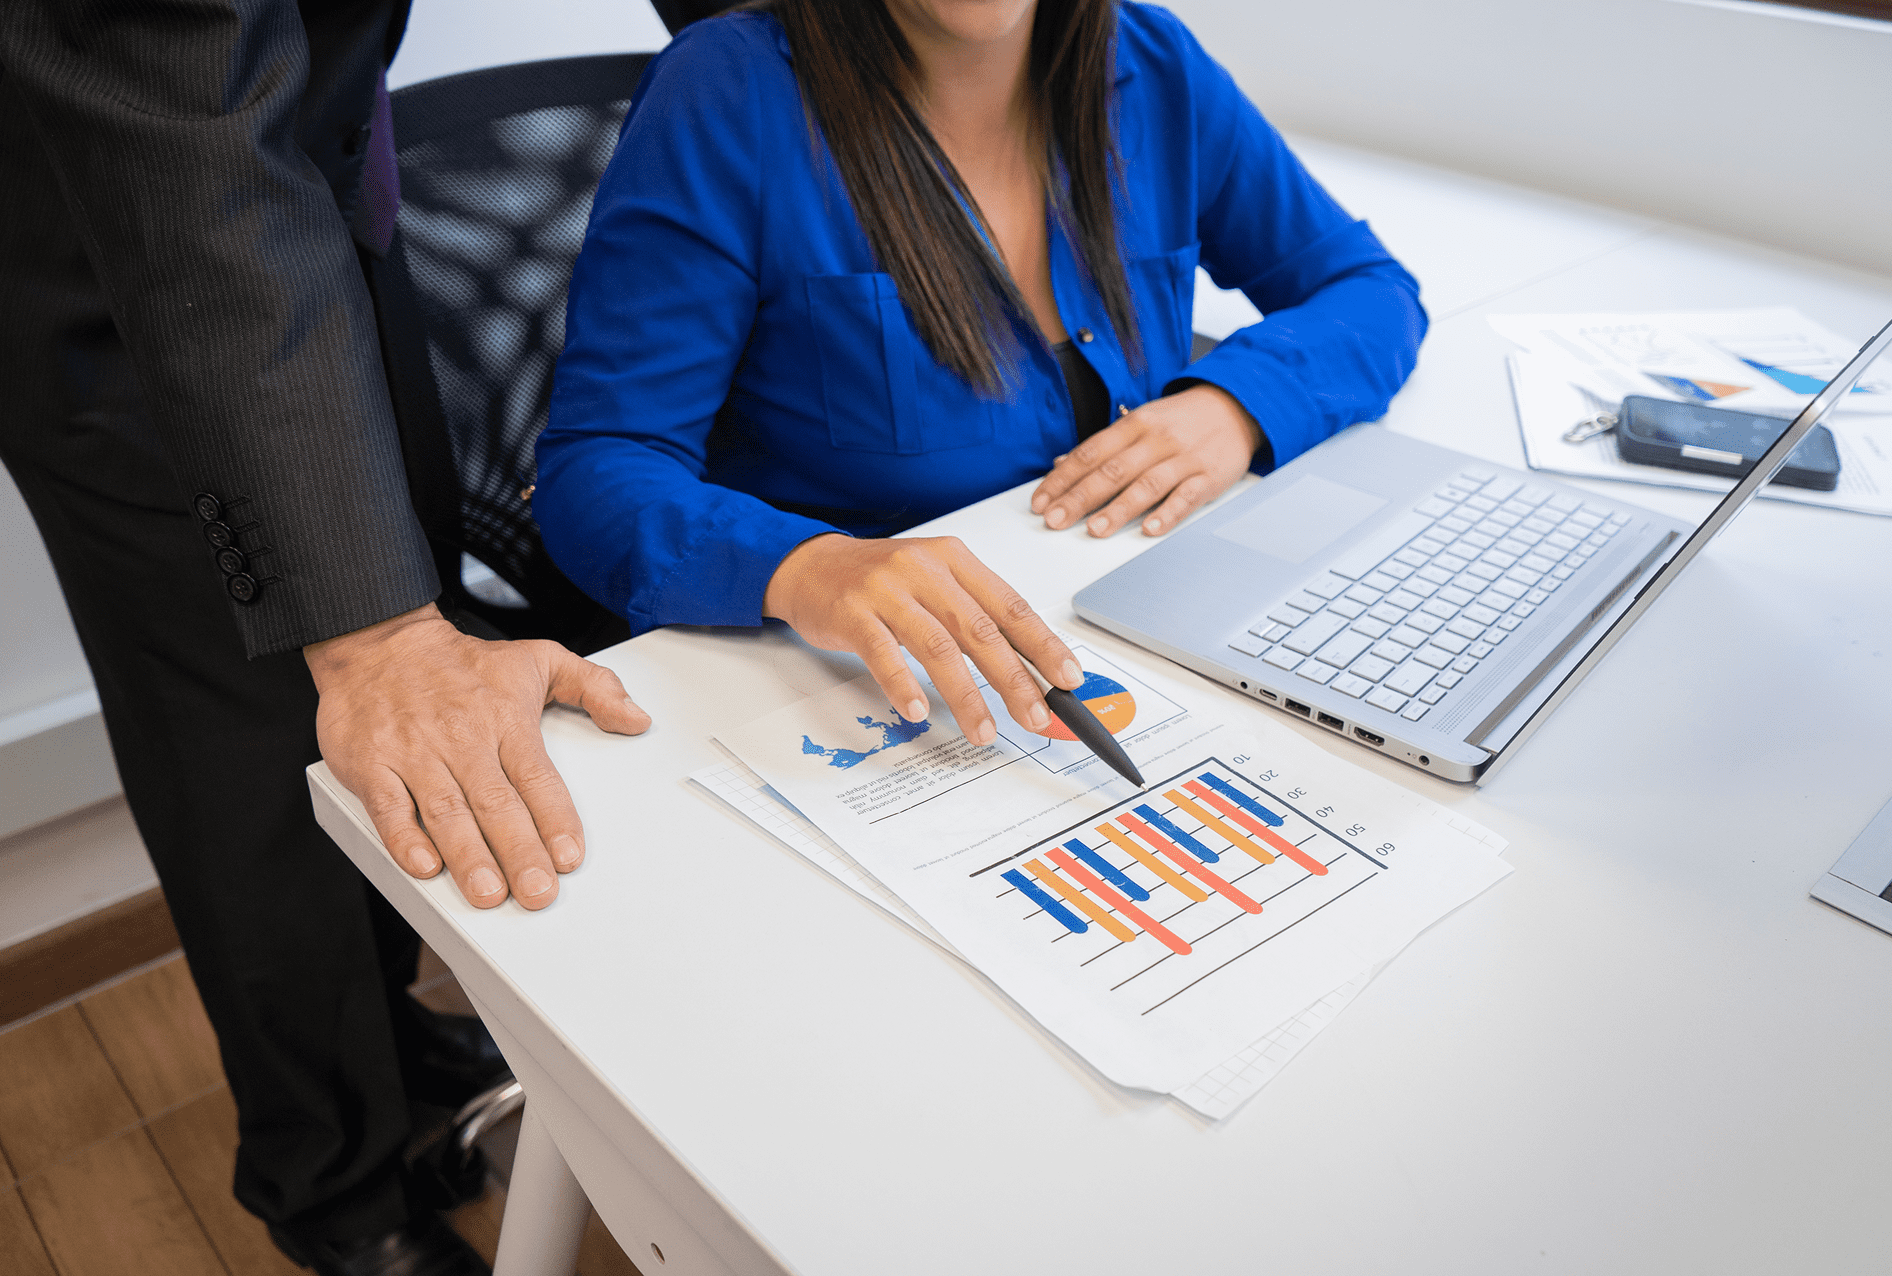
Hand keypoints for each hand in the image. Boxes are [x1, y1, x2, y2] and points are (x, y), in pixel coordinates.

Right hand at [306, 604, 650, 909]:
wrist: (379, 644)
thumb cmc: (463, 664)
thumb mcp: (539, 658)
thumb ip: (595, 686)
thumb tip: (636, 718)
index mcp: (505, 720)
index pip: (537, 777)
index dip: (555, 819)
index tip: (570, 856)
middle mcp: (463, 740)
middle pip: (496, 803)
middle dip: (520, 852)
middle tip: (538, 892)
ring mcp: (415, 754)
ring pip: (447, 811)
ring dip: (468, 856)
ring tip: (489, 893)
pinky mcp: (372, 764)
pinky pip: (389, 807)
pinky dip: (405, 838)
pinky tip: (426, 866)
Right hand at [763, 535, 1081, 743]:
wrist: (811, 565)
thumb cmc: (879, 578)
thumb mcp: (935, 579)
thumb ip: (975, 614)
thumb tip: (1027, 665)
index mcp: (956, 560)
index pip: (1011, 607)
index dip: (1043, 645)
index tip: (1068, 678)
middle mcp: (926, 570)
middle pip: (981, 631)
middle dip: (1015, 679)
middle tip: (1037, 716)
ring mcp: (888, 590)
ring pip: (939, 647)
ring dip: (966, 695)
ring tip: (982, 730)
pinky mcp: (853, 613)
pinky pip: (884, 654)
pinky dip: (903, 685)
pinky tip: (917, 711)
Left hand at [1031, 383, 1261, 537]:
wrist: (1236, 406)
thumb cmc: (1182, 420)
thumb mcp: (1140, 422)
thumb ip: (1103, 446)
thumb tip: (1061, 466)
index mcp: (1135, 424)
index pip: (1090, 453)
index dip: (1062, 479)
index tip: (1041, 501)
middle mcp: (1157, 440)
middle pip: (1112, 471)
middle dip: (1080, 497)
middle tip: (1055, 520)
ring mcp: (1184, 458)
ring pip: (1147, 484)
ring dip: (1119, 509)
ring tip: (1095, 530)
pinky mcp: (1209, 476)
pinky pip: (1187, 496)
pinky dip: (1168, 513)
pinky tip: (1150, 529)